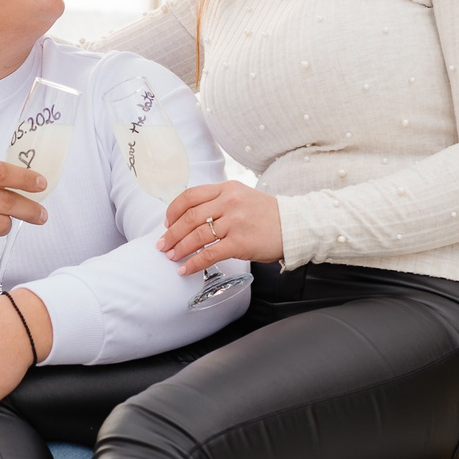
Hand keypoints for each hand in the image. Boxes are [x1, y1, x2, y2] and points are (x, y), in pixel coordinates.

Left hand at [159, 180, 281, 274]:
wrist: (296, 225)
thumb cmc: (269, 215)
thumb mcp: (243, 197)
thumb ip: (220, 202)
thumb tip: (192, 218)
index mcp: (227, 188)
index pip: (190, 196)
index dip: (173, 210)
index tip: (167, 223)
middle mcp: (229, 202)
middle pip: (189, 217)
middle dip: (171, 233)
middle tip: (162, 244)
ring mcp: (235, 222)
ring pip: (196, 236)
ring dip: (179, 248)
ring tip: (171, 257)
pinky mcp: (240, 242)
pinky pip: (210, 254)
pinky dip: (194, 263)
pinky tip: (185, 269)